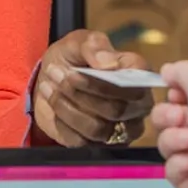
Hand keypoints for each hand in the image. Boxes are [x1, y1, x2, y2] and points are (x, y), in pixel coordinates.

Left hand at [32, 30, 153, 146]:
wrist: (50, 79)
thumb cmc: (73, 57)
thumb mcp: (79, 42)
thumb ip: (93, 46)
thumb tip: (107, 63)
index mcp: (138, 76)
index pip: (138, 83)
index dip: (111, 80)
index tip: (80, 69)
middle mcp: (135, 107)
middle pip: (117, 110)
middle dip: (82, 92)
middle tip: (57, 74)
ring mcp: (118, 130)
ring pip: (98, 128)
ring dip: (68, 106)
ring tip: (49, 85)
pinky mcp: (96, 145)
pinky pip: (80, 141)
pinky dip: (61, 119)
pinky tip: (51, 100)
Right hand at [153, 61, 187, 187]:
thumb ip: (181, 71)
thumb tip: (166, 71)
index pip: (179, 99)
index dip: (172, 96)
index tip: (176, 95)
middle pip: (166, 120)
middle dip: (167, 116)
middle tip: (180, 118)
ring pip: (166, 145)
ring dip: (175, 139)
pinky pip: (172, 172)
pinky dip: (181, 164)